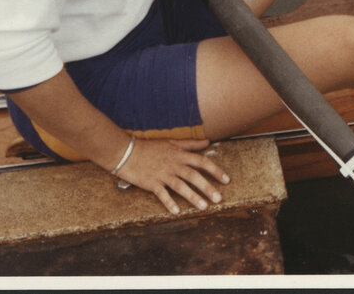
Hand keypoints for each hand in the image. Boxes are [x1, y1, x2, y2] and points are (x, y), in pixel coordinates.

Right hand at [115, 137, 230, 214]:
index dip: (215, 171)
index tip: (226, 179)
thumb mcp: (172, 142)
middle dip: (208, 187)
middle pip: (194, 176)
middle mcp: (174, 165)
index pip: (202, 162)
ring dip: (193, 197)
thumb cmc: (150, 147)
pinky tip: (177, 211)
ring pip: (181, 187)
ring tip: (204, 206)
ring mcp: (162, 175)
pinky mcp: (151, 183)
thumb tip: (207, 142)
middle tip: (219, 198)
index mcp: (180, 155)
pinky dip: (169, 203)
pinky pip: (162, 194)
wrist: (126, 152)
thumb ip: (190, 143)